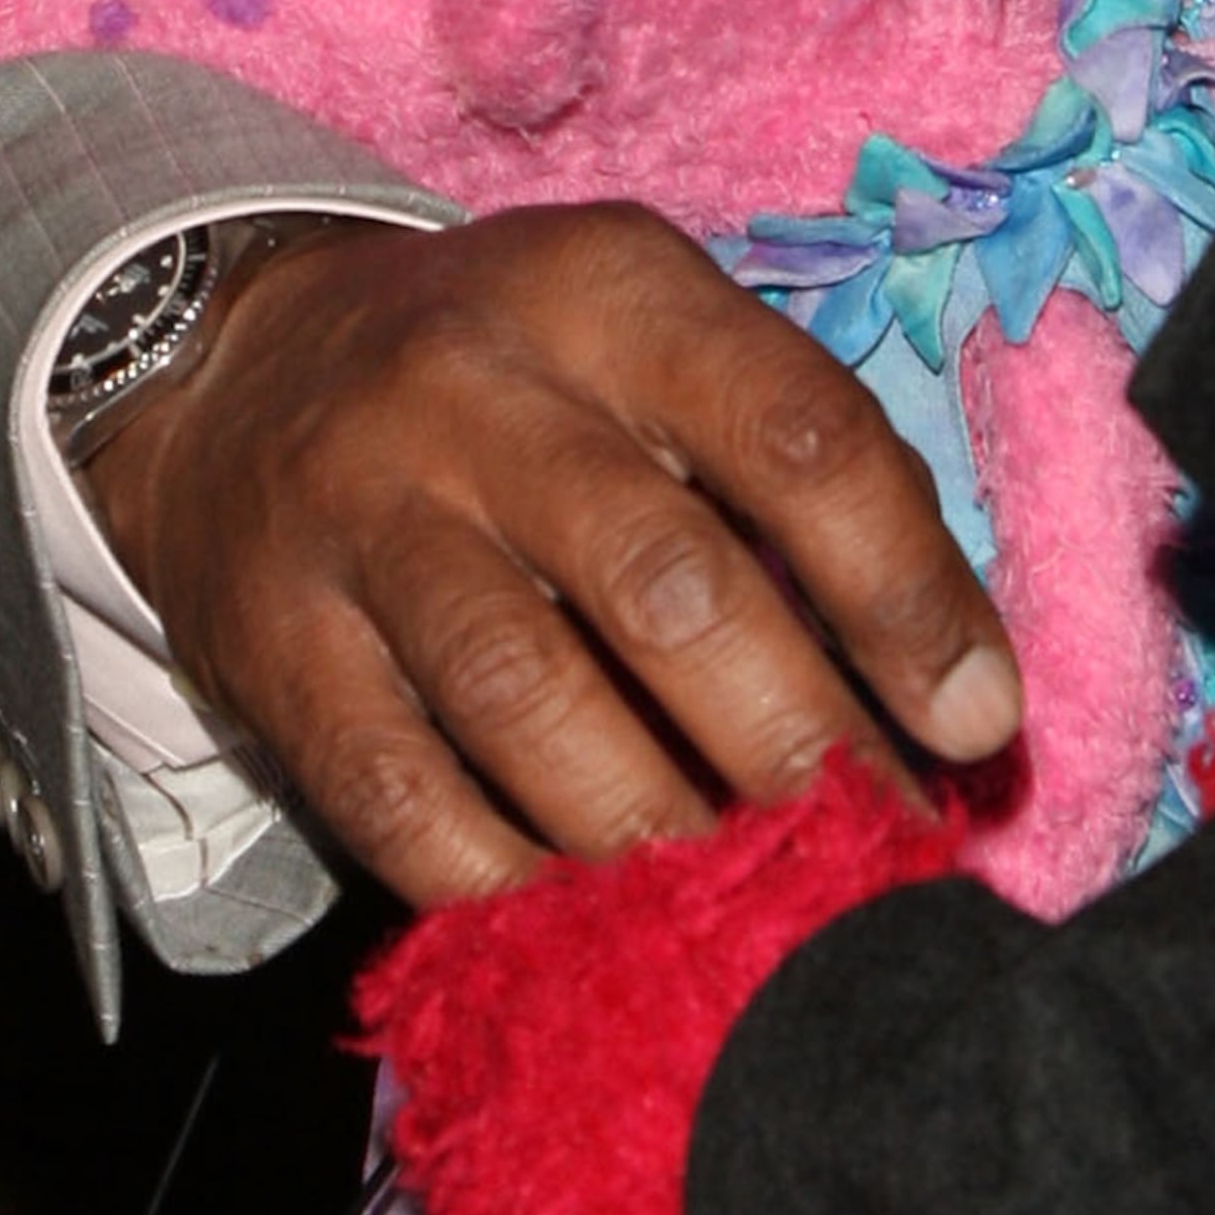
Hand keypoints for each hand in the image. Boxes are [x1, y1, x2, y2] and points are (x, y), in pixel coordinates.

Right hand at [77, 209, 1018, 903]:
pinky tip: (594, 924)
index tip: (981, 721)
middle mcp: (477, 384)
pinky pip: (401, 796)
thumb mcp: (656, 344)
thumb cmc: (518, 374)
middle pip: (668, 585)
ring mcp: (359, 513)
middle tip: (871, 844)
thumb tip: (958, 681)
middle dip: (795, 741)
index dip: (907, 593)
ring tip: (748, 906)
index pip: (797, 435)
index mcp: (613, 291)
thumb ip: (799, 472)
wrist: (234, 365)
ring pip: (528, 699)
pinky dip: (513, 882)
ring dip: (663, 829)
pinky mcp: (272, 643)